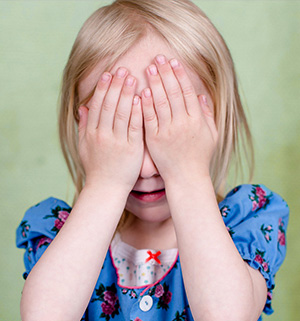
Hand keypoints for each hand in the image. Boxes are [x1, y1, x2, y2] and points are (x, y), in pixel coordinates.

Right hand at [78, 68, 143, 193]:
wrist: (106, 188)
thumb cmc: (96, 168)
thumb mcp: (84, 147)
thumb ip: (84, 126)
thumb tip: (82, 107)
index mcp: (92, 133)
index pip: (97, 105)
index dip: (103, 88)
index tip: (109, 73)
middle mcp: (103, 135)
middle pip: (109, 105)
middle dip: (116, 86)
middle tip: (123, 69)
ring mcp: (117, 142)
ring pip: (121, 113)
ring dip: (127, 94)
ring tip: (133, 77)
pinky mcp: (131, 149)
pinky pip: (134, 127)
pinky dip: (136, 112)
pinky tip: (141, 98)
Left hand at [141, 55, 217, 184]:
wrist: (186, 177)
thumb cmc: (200, 157)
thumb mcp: (211, 135)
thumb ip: (207, 115)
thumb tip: (202, 96)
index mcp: (197, 120)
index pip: (188, 92)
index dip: (180, 75)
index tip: (174, 62)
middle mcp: (183, 123)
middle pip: (173, 92)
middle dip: (165, 73)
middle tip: (158, 58)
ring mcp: (168, 131)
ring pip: (161, 102)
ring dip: (154, 83)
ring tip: (149, 68)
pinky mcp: (155, 139)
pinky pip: (150, 118)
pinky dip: (146, 104)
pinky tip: (143, 91)